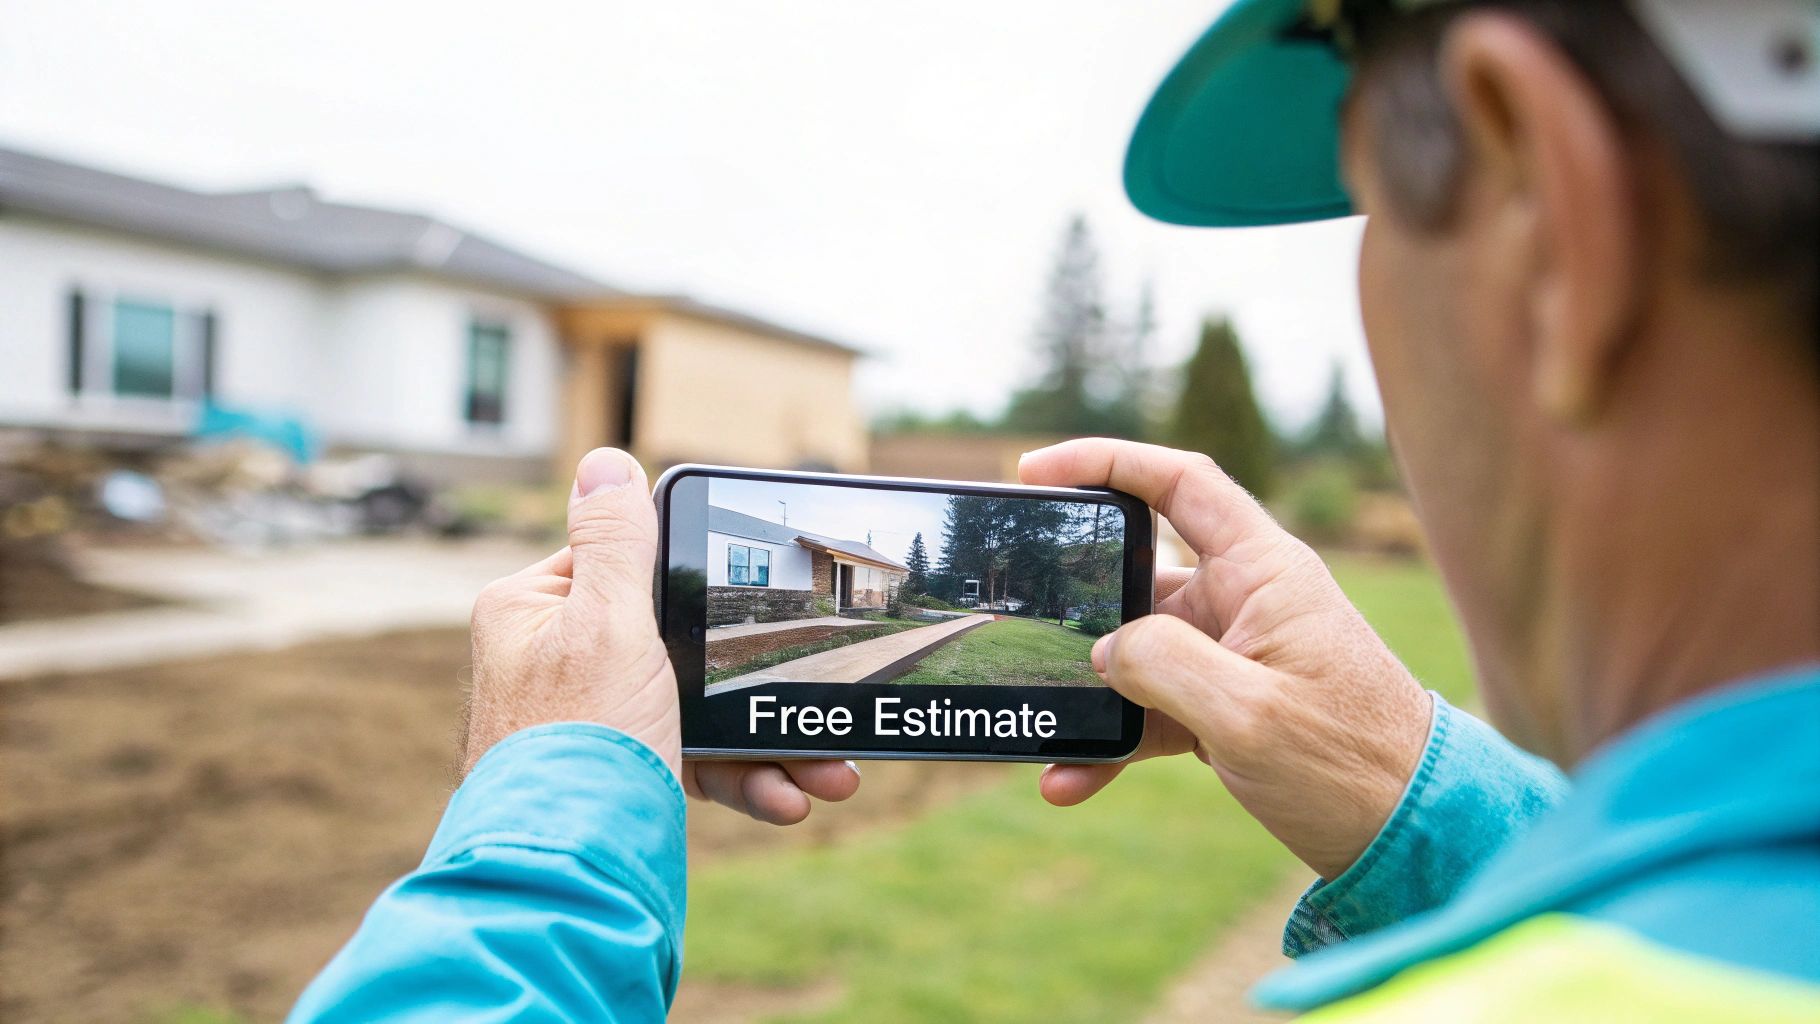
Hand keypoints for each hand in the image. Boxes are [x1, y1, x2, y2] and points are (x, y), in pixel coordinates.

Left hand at [464, 448, 860, 823]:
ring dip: (771, 743)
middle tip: (825, 703)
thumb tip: (606, 462)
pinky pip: (692, 762)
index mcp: (532, 610)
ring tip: (832, 772)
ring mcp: (591, 722)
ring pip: (697, 710)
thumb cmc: (576, 745)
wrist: (561, 881)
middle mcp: (555, 661)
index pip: (623, 564)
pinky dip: (744, 780)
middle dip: (759, 679)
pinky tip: (789, 796)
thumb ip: (618, 543)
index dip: (699, 582)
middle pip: (679, 644)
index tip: (768, 600)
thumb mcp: (606, 625)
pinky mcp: (620, 774)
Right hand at [1021, 439, 1432, 879]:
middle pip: (1139, 572)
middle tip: (1020, 613)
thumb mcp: (1248, 715)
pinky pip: (1151, 709)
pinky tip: (1069, 780)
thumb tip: (1102, 649)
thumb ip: (1163, 666)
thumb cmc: (1351, 764)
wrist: (1410, 835)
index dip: (1108, 462)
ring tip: (1041, 729)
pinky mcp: (1226, 707)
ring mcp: (1234, 655)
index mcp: (1265, 571)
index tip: (1037, 470)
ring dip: (1088, 693)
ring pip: (1135, 653)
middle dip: (1076, 597)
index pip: (1180, 483)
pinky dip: (1111, 742)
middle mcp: (1246, 601)